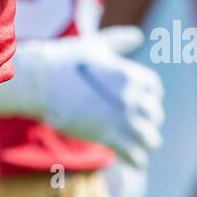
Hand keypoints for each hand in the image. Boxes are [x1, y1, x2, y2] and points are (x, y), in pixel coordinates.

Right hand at [0, 26, 163, 168]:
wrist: (41, 82)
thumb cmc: (65, 60)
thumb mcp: (96, 45)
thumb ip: (120, 41)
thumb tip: (138, 36)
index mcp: (132, 74)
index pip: (155, 90)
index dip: (148, 97)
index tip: (139, 103)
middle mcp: (133, 97)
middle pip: (155, 116)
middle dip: (146, 122)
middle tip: (134, 127)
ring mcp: (122, 119)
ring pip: (150, 139)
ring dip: (145, 144)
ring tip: (137, 146)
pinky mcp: (109, 137)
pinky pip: (136, 156)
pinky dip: (136, 160)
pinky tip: (132, 160)